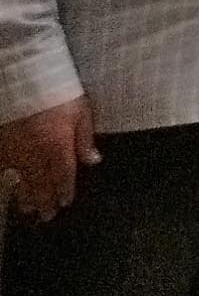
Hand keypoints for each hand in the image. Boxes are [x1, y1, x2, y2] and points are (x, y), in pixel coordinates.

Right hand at [0, 97, 99, 221]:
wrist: (23, 79)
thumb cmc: (58, 91)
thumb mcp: (80, 110)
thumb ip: (84, 138)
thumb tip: (93, 161)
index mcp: (57, 145)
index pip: (63, 175)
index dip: (64, 190)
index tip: (65, 202)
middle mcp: (34, 154)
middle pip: (41, 183)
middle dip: (45, 201)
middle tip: (47, 216)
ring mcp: (14, 152)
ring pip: (20, 181)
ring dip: (25, 196)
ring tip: (28, 210)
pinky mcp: (0, 146)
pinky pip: (4, 169)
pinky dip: (7, 180)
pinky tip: (10, 186)